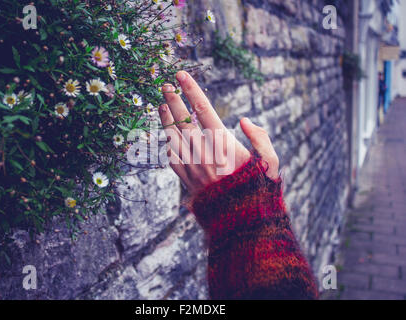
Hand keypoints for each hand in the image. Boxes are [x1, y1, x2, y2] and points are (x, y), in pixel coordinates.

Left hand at [158, 71, 278, 193]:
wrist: (242, 221)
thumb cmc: (258, 190)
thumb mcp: (269, 162)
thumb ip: (260, 137)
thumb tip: (244, 121)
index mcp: (224, 144)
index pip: (204, 109)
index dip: (192, 90)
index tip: (181, 76)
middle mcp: (204, 153)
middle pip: (183, 120)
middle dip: (172, 100)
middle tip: (164, 85)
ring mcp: (193, 167)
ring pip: (172, 137)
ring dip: (165, 120)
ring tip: (161, 105)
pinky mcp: (187, 180)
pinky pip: (171, 157)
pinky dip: (167, 144)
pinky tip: (166, 136)